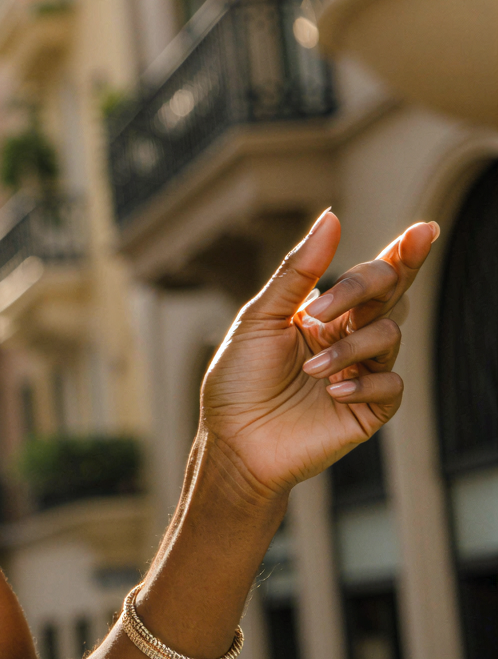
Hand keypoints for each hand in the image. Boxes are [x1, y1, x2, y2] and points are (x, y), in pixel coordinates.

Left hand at [199, 211, 438, 504]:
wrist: (234, 441)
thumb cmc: (239, 380)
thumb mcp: (260, 318)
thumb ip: (298, 272)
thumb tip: (332, 217)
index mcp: (325, 314)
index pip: (373, 277)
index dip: (402, 253)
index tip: (424, 230)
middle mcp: (350, 337)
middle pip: (390, 294)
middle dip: (370, 286)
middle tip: (326, 307)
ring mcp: (364, 372)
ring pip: (389, 335)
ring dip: (349, 348)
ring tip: (311, 371)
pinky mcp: (371, 408)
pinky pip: (392, 383)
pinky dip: (363, 383)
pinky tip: (332, 392)